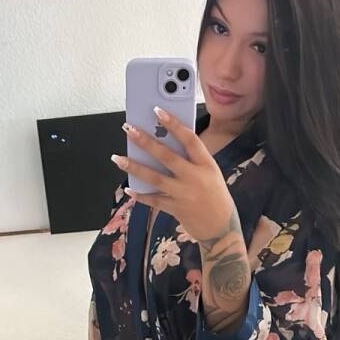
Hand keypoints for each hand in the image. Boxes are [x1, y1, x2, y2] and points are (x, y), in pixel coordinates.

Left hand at [111, 107, 234, 243]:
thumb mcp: (210, 173)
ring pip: (155, 178)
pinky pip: (154, 200)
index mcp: (206, 164)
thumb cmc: (214, 195)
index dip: (173, 124)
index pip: (189, 139)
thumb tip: (164, 144)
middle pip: (167, 156)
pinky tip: (128, 188)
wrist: (222, 228)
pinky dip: (141, 195)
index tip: (158, 111)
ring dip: (134, 167)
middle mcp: (195, 178)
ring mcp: (185, 194)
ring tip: (117, 158)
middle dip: (145, 141)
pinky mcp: (176, 209)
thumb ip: (192, 160)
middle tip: (128, 129)